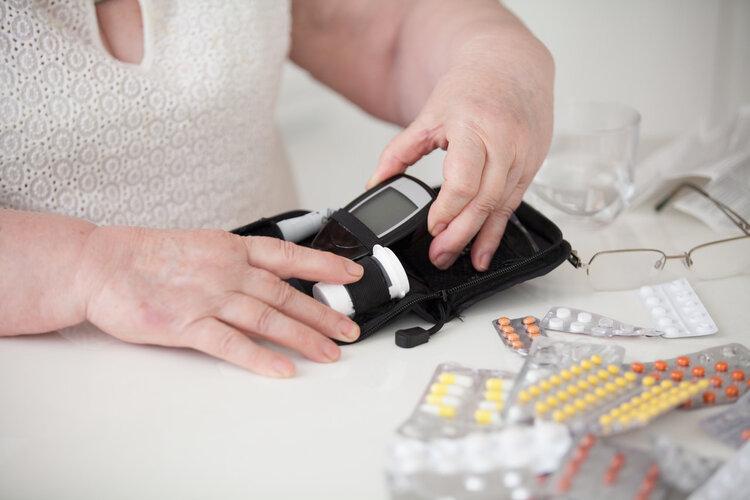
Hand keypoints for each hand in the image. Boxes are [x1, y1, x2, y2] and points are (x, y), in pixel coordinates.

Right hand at [76, 227, 363, 376]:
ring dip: (303, 337)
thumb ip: (234, 261)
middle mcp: (227, 271)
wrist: (101, 263)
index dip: (323, 265)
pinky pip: (231, 343)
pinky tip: (283, 370)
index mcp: (232, 249)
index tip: (351, 274)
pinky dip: (260, 358)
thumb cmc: (146, 255)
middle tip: (349, 331)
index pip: (288, 255)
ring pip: (269, 318)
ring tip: (329, 354)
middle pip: (287, 295)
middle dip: (323, 315)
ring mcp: (209, 297)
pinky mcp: (188, 325)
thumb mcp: (201, 246)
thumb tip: (265, 276)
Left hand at [368, 34, 553, 270]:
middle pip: (483, 200)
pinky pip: (514, 204)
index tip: (431, 229)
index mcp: (473, 126)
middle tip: (439, 256)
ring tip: (461, 260)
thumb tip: (376, 183)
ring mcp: (522, 155)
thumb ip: (400, 151)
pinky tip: (485, 250)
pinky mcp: (533, 165)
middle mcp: (504, 142)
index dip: (446, 210)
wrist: (511, 65)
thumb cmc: (472, 86)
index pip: (463, 181)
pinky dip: (498, 229)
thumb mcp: (429, 115)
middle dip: (460, 234)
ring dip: (480, 238)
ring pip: (501, 207)